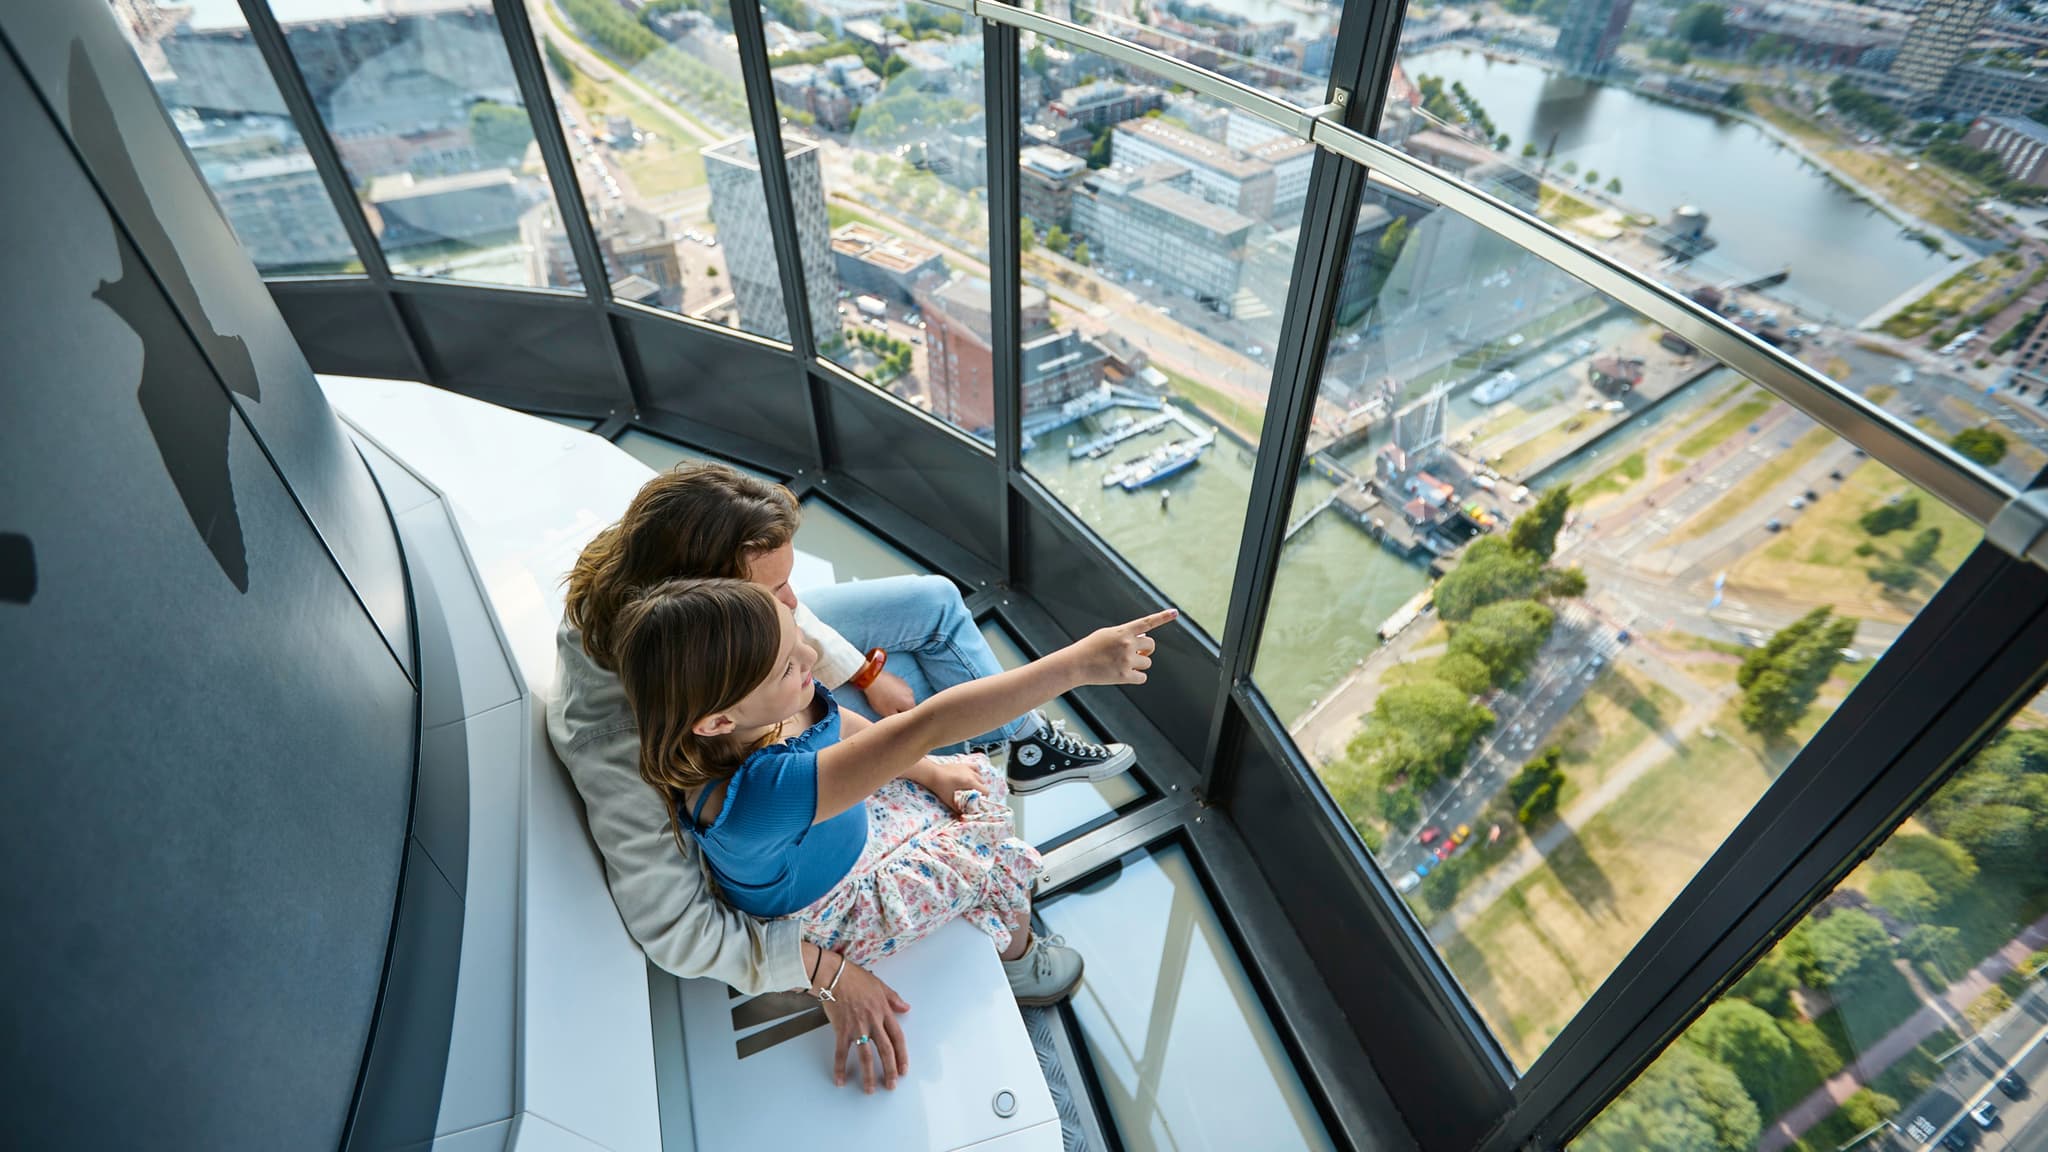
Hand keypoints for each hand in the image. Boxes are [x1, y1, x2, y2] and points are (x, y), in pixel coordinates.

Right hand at [818, 952, 909, 1092]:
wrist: (834, 975)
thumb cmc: (855, 978)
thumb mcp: (880, 985)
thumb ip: (894, 999)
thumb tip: (906, 1007)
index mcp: (884, 1012)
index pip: (897, 1038)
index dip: (902, 1055)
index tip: (904, 1070)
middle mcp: (873, 1022)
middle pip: (885, 1050)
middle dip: (889, 1070)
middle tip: (891, 1085)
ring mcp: (857, 1027)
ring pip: (866, 1056)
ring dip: (868, 1075)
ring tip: (870, 1089)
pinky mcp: (841, 1029)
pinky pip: (841, 1052)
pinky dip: (840, 1067)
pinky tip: (840, 1080)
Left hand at [864, 670, 916, 715]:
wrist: (872, 678)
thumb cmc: (879, 697)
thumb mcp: (887, 713)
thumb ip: (897, 719)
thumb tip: (901, 722)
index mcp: (910, 703)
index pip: (911, 716)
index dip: (902, 719)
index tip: (894, 718)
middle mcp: (911, 694)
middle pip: (908, 706)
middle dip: (900, 709)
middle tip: (888, 710)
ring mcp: (906, 685)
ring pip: (904, 698)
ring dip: (898, 701)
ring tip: (886, 701)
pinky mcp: (900, 680)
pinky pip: (900, 690)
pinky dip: (895, 693)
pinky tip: (885, 693)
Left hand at [909, 755, 986, 813]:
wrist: (932, 774)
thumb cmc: (940, 786)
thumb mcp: (949, 800)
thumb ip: (957, 809)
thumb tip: (962, 817)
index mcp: (970, 782)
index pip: (985, 790)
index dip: (984, 797)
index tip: (978, 801)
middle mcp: (971, 774)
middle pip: (983, 784)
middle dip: (980, 791)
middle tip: (972, 796)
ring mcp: (968, 768)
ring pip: (980, 776)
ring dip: (978, 783)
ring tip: (971, 788)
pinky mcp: (963, 764)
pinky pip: (975, 767)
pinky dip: (976, 772)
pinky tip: (971, 776)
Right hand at [1067, 608, 1176, 686]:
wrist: (1075, 664)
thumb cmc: (1090, 648)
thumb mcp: (1106, 634)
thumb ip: (1125, 634)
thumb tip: (1144, 638)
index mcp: (1123, 631)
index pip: (1147, 622)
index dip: (1162, 617)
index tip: (1175, 612)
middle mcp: (1127, 644)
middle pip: (1151, 645)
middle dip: (1145, 649)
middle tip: (1134, 653)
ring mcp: (1126, 660)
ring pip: (1147, 662)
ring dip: (1139, 664)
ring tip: (1122, 664)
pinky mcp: (1124, 676)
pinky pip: (1142, 677)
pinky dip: (1136, 677)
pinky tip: (1124, 674)